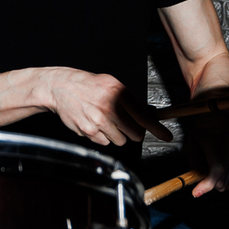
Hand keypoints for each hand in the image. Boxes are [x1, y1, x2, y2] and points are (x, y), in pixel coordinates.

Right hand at [44, 68, 172, 147]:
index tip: (167, 136)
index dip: (158, 129)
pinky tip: (95, 124)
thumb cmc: (89, 86)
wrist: (62, 87)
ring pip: (120, 140)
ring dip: (116, 134)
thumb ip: (131, 101)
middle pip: (135, 134)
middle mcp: (110, 108)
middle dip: (133, 132)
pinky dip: (102, 137)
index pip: (144, 117)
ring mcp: (99, 122)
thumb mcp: (113, 85)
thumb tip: (149, 114)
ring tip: (106, 121)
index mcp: (119, 94)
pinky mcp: (88, 132)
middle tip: (126, 124)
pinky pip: (104, 142)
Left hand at [183, 88, 228, 196]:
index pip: (216, 168)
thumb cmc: (204, 133)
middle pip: (221, 179)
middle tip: (202, 171)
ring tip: (212, 165)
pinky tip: (221, 166)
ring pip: (227, 183)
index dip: (207, 184)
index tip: (196, 193)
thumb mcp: (191, 143)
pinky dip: (224, 179)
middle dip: (209, 183)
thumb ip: (193, 162)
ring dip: (217, 181)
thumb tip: (196, 180)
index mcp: (215, 140)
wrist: (221, 122)